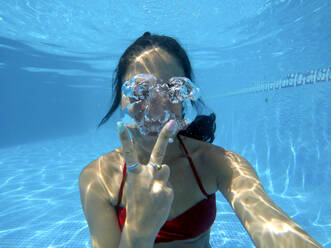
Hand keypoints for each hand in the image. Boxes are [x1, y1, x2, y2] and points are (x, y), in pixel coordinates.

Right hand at [117, 120, 176, 237]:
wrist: (141, 226)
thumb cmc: (137, 204)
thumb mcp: (136, 187)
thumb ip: (147, 174)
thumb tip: (163, 166)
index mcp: (134, 174)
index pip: (128, 153)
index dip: (125, 138)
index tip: (121, 125)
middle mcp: (146, 175)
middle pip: (158, 152)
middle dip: (164, 134)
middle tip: (172, 121)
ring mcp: (157, 183)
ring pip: (166, 169)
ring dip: (162, 177)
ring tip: (155, 191)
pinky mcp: (167, 190)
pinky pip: (168, 184)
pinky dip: (165, 191)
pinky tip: (159, 200)